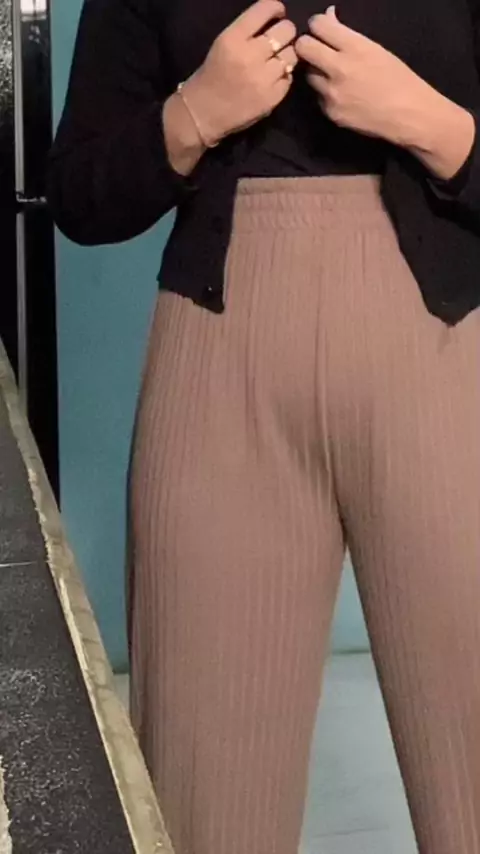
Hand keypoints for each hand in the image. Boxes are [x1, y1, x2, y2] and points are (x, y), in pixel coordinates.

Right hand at [181, 0, 297, 145]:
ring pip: (291, 55)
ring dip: (285, 57)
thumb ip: (248, 31)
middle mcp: (250, 56)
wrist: (202, 113)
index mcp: (233, 38)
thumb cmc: (211, 75)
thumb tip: (276, 21)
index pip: (266, 9)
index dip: (276, 9)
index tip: (277, 14)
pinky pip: (289, 78)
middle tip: (278, 41)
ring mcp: (263, 79)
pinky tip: (270, 81)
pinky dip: (283, 78)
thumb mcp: (223, 44)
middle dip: (285, 33)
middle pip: (286, 31)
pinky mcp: (272, 98)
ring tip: (274, 63)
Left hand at [295, 7, 445, 145]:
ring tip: (333, 76)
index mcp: (355, 47)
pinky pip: (318, 97)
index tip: (321, 30)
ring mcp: (332, 93)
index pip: (318, 25)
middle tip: (316, 50)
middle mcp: (339, 68)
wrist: (408, 115)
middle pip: (303, 48)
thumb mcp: (376, 49)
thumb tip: (328, 17)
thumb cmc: (398, 79)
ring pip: (309, 74)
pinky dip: (326, 93)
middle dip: (307, 45)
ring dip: (317, 71)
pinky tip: (342, 95)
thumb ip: (348, 35)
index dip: (317, 25)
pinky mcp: (330, 112)